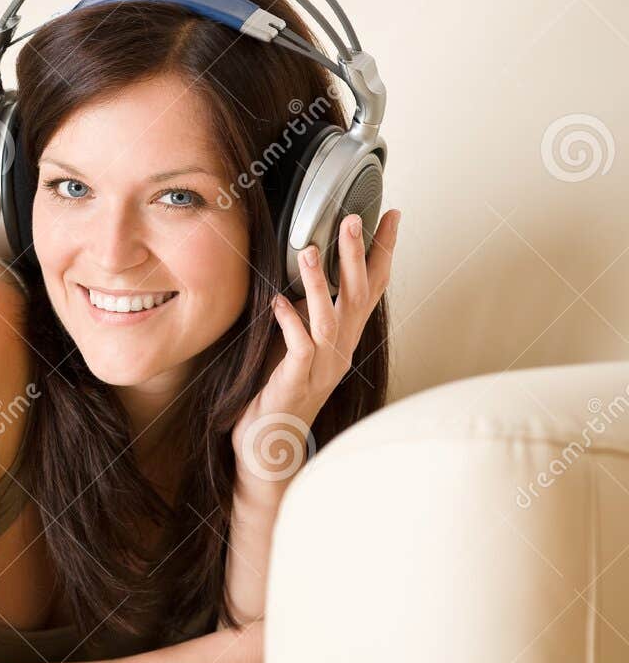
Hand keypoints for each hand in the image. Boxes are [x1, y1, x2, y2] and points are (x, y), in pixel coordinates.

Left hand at [231, 209, 401, 506]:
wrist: (271, 447)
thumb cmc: (280, 393)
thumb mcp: (297, 347)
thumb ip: (304, 317)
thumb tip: (299, 282)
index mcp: (343, 338)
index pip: (371, 288)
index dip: (382, 251)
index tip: (391, 215)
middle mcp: (339, 350)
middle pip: (358, 295)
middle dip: (356, 255)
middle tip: (352, 218)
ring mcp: (321, 367)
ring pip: (329, 318)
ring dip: (321, 283)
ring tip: (310, 249)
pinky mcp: (296, 381)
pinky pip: (298, 347)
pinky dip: (290, 322)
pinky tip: (279, 302)